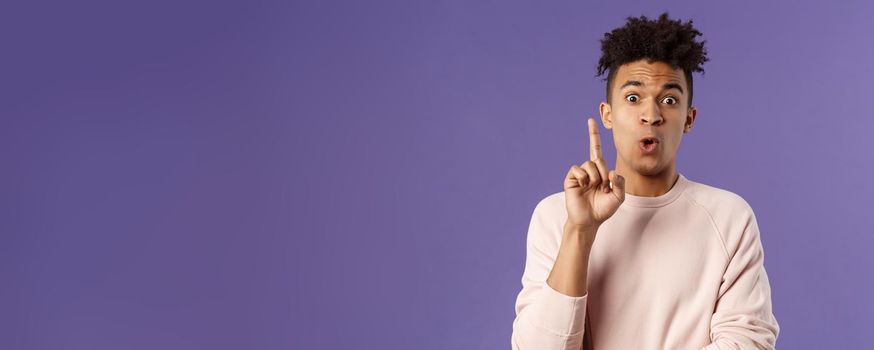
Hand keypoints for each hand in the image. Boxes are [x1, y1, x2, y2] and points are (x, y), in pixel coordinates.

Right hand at [563, 117, 625, 232]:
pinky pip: (577, 170)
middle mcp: (589, 170)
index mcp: (600, 171)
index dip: (593, 135)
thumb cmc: (603, 209)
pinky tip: (583, 186)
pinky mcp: (570, 179)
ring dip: (594, 177)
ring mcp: (579, 174)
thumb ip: (620, 183)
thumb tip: (611, 171)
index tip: (590, 120)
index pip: (596, 149)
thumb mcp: (619, 197)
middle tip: (602, 187)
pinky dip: (583, 178)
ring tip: (592, 188)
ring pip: (589, 164)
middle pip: (598, 159)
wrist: (589, 221)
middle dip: (603, 173)